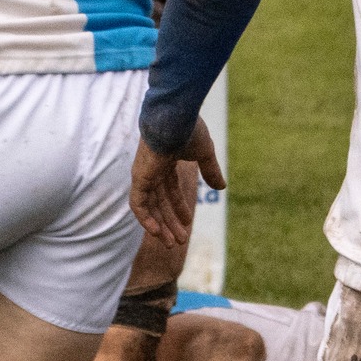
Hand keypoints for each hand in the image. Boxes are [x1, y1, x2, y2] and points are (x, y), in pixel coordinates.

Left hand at [130, 120, 224, 247]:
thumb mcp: (204, 154)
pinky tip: (157, 232)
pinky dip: (146, 219)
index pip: (169, 190)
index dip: (179, 207)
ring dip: (160, 226)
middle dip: (170, 223)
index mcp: (165, 162)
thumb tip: (222, 188)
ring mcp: (144, 174)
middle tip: (180, 241)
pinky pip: (138, 204)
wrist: (174, 117)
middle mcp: (152, 170)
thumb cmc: (189, 129)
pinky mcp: (139, 178)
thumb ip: (211, 170)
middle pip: (160, 203)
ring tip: (172, 244)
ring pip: (149, 207)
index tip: (189, 222)